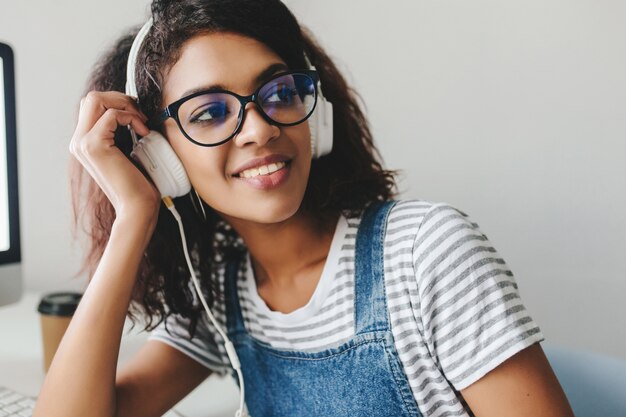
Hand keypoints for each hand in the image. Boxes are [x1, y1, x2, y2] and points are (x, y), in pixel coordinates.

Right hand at [70, 91, 160, 221]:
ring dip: (124, 105)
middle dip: (120, 98)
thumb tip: (130, 111)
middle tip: (140, 113)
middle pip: (92, 98)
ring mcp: (83, 143)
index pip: (92, 105)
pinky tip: (142, 132)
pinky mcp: (94, 145)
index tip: (137, 114)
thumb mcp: (125, 152)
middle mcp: (78, 141)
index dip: (117, 102)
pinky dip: (131, 117)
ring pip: (96, 100)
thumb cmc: (137, 183)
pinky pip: (112, 115)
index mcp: (84, 142)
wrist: (136, 207)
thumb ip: (119, 134)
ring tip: (141, 121)